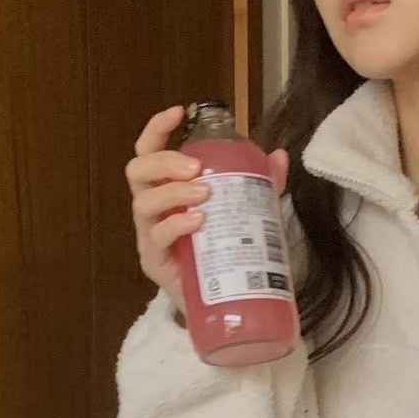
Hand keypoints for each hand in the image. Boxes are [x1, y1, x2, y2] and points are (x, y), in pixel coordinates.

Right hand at [127, 106, 289, 313]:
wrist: (224, 305)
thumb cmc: (228, 254)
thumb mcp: (247, 216)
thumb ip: (261, 187)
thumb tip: (280, 156)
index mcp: (168, 190)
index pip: (149, 152)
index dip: (157, 129)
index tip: (177, 112)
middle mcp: (153, 210)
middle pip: (138, 171)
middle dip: (164, 161)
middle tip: (196, 167)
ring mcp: (150, 237)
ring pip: (144, 203)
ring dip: (173, 193)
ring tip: (204, 194)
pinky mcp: (155, 263)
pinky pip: (157, 238)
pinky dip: (176, 225)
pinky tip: (198, 222)